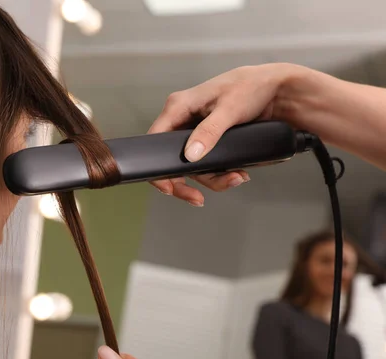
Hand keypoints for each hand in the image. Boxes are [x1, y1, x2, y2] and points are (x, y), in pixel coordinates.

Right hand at [148, 63, 300, 204]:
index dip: (156, 165)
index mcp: (179, 106)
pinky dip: (220, 173)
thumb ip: (209, 132)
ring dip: (212, 178)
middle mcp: (183, 120)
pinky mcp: (209, 141)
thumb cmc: (250, 87)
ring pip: (192, 166)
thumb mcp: (229, 110)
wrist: (276, 89)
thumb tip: (191, 155)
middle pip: (172, 159)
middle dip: (187, 181)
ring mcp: (195, 132)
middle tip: (196, 198)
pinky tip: (235, 174)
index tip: (168, 186)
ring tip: (235, 178)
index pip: (155, 139)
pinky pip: (206, 163)